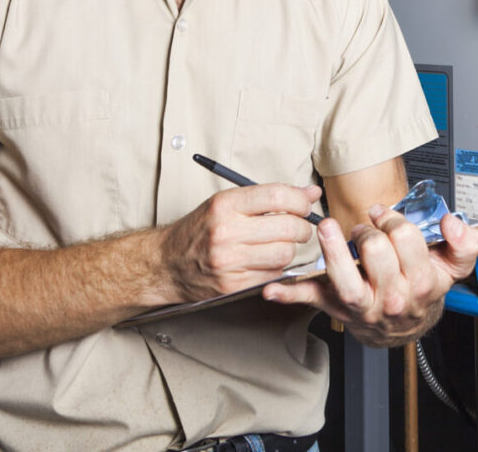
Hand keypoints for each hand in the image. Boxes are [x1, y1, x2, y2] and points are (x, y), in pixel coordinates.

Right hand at [153, 184, 319, 302]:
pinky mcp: (233, 285)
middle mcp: (226, 232)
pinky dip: (276, 267)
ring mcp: (229, 262)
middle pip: (287, 228)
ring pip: (284, 254)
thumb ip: (269, 197)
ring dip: (289, 249)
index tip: (305, 204)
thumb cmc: (200, 229)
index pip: (277, 196)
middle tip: (299, 226)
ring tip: (278, 243)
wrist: (167, 263)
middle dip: (302, 227)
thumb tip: (311, 193)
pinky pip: (273, 274)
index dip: (300, 200)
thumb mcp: (227, 202)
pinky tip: (265, 260)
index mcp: (225, 205)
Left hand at [261, 204, 477, 345]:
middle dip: (369, 229)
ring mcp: (362, 306)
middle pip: (375, 249)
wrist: (405, 326)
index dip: (394, 219)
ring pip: (344, 278)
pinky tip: (273, 288)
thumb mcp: (453, 268)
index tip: (386, 217)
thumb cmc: (422, 288)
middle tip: (367, 229)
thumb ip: (465, 243)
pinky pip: (312, 302)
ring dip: (331, 250)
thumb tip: (453, 222)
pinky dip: (290, 295)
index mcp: (421, 282)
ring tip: (327, 230)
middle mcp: (391, 297)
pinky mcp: (337, 309)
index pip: (405, 237)